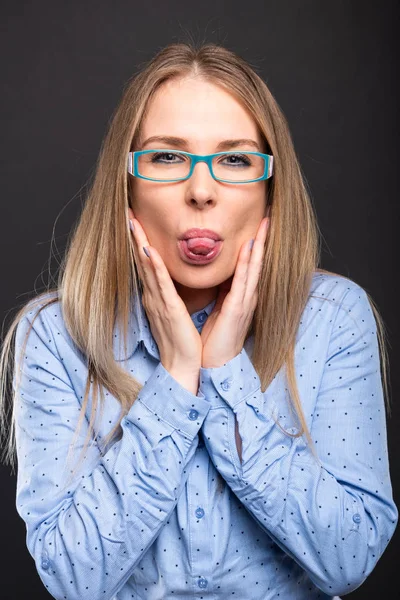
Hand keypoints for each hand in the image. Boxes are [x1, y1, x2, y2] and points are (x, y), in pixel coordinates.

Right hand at [127, 209, 202, 387]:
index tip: (136, 221)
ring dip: (140, 243)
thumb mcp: (175, 311)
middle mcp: (153, 295)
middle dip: (135, 236)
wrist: (182, 366)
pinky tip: (150, 252)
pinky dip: (155, 267)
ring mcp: (159, 301)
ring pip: (148, 267)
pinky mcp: (168, 309)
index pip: (147, 263)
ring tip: (133, 222)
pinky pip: (161, 284)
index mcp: (157, 295)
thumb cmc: (181, 340)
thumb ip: (172, 294)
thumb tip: (173, 278)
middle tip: (128, 212)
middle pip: (142, 260)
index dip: (140, 240)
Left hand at [200, 217, 268, 368]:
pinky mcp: (237, 310)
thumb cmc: (215, 339)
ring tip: (264, 223)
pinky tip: (248, 247)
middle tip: (267, 214)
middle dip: (263, 238)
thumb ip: (224, 291)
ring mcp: (245, 303)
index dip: (256, 243)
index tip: (258, 222)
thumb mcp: (220, 310)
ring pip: (255, 268)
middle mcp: (248, 297)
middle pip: (258, 262)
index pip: (251, 264)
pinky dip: (247, 263)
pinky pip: (242, 282)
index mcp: (242, 296)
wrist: (214, 365)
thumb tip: (222, 274)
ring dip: (260, 244)